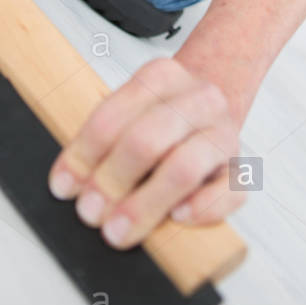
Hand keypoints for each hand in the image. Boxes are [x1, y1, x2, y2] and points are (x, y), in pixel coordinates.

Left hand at [47, 57, 244, 249]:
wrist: (209, 111)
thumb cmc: (163, 119)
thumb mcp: (130, 111)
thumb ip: (103, 139)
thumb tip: (68, 184)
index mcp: (162, 76)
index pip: (114, 114)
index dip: (84, 154)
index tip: (64, 187)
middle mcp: (198, 98)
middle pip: (148, 139)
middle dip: (112, 181)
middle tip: (89, 212)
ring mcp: (224, 133)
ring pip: (184, 167)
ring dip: (145, 203)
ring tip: (119, 228)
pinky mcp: (241, 169)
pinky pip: (229, 191)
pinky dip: (202, 207)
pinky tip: (178, 217)